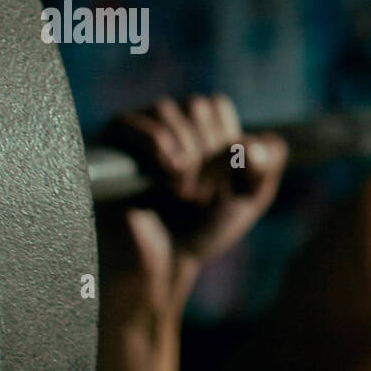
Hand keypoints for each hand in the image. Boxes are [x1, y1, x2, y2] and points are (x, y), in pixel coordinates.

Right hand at [97, 94, 287, 312]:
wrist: (163, 265)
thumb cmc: (201, 228)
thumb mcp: (247, 197)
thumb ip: (264, 166)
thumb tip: (259, 141)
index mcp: (193, 124)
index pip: (216, 106)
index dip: (228, 145)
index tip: (223, 185)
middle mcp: (161, 120)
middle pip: (197, 106)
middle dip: (209, 157)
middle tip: (200, 198)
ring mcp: (132, 131)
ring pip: (169, 112)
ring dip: (188, 160)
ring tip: (182, 196)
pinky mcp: (106, 148)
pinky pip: (133, 124)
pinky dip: (160, 147)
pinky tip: (171, 176)